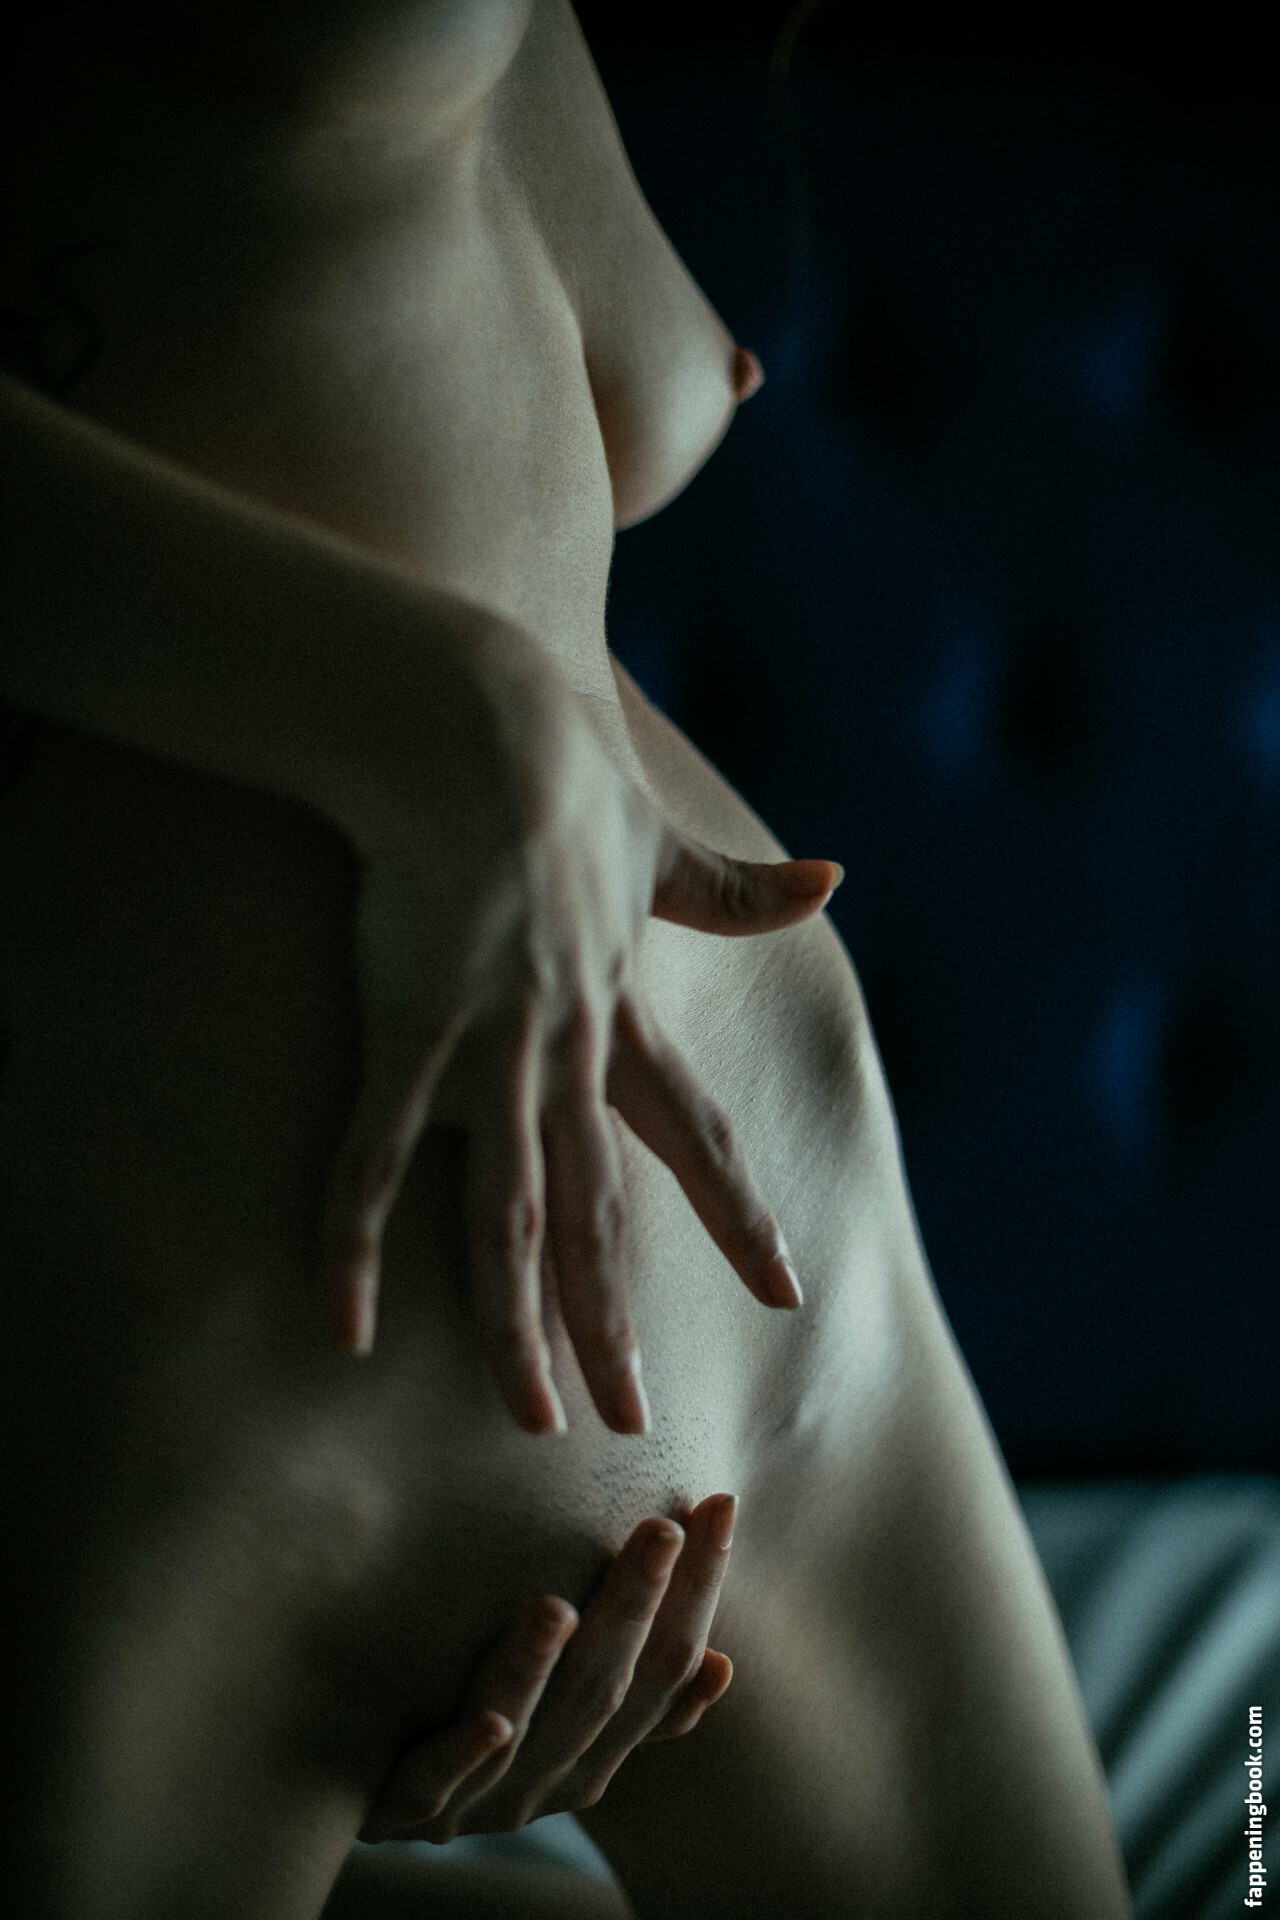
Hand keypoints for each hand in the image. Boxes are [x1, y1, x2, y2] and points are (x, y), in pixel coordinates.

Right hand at [320, 640, 839, 1432]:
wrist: (474, 720)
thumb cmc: (558, 770)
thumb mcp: (660, 841)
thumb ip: (736, 885)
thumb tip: (835, 877)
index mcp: (622, 1008)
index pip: (696, 1138)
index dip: (737, 1218)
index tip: (786, 1290)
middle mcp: (568, 1048)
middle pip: (599, 1213)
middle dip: (617, 1320)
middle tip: (633, 1419)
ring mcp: (490, 1046)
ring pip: (509, 1215)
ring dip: (517, 1323)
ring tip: (531, 1415)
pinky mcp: (407, 1029)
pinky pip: (378, 1157)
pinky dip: (358, 1245)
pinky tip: (343, 1329)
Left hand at [357, 1494, 737, 1842]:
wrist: (350, 1793)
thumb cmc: (472, 1742)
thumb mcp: (560, 1718)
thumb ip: (632, 1695)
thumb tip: (720, 1662)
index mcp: (595, 1754)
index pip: (664, 1666)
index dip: (697, 1592)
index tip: (721, 1506)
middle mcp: (551, 1779)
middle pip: (604, 1690)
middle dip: (634, 1608)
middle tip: (661, 1526)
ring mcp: (482, 1799)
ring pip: (527, 1735)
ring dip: (541, 1671)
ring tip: (555, 1607)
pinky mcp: (409, 1807)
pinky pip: (440, 1782)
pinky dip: (469, 1754)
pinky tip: (492, 1721)